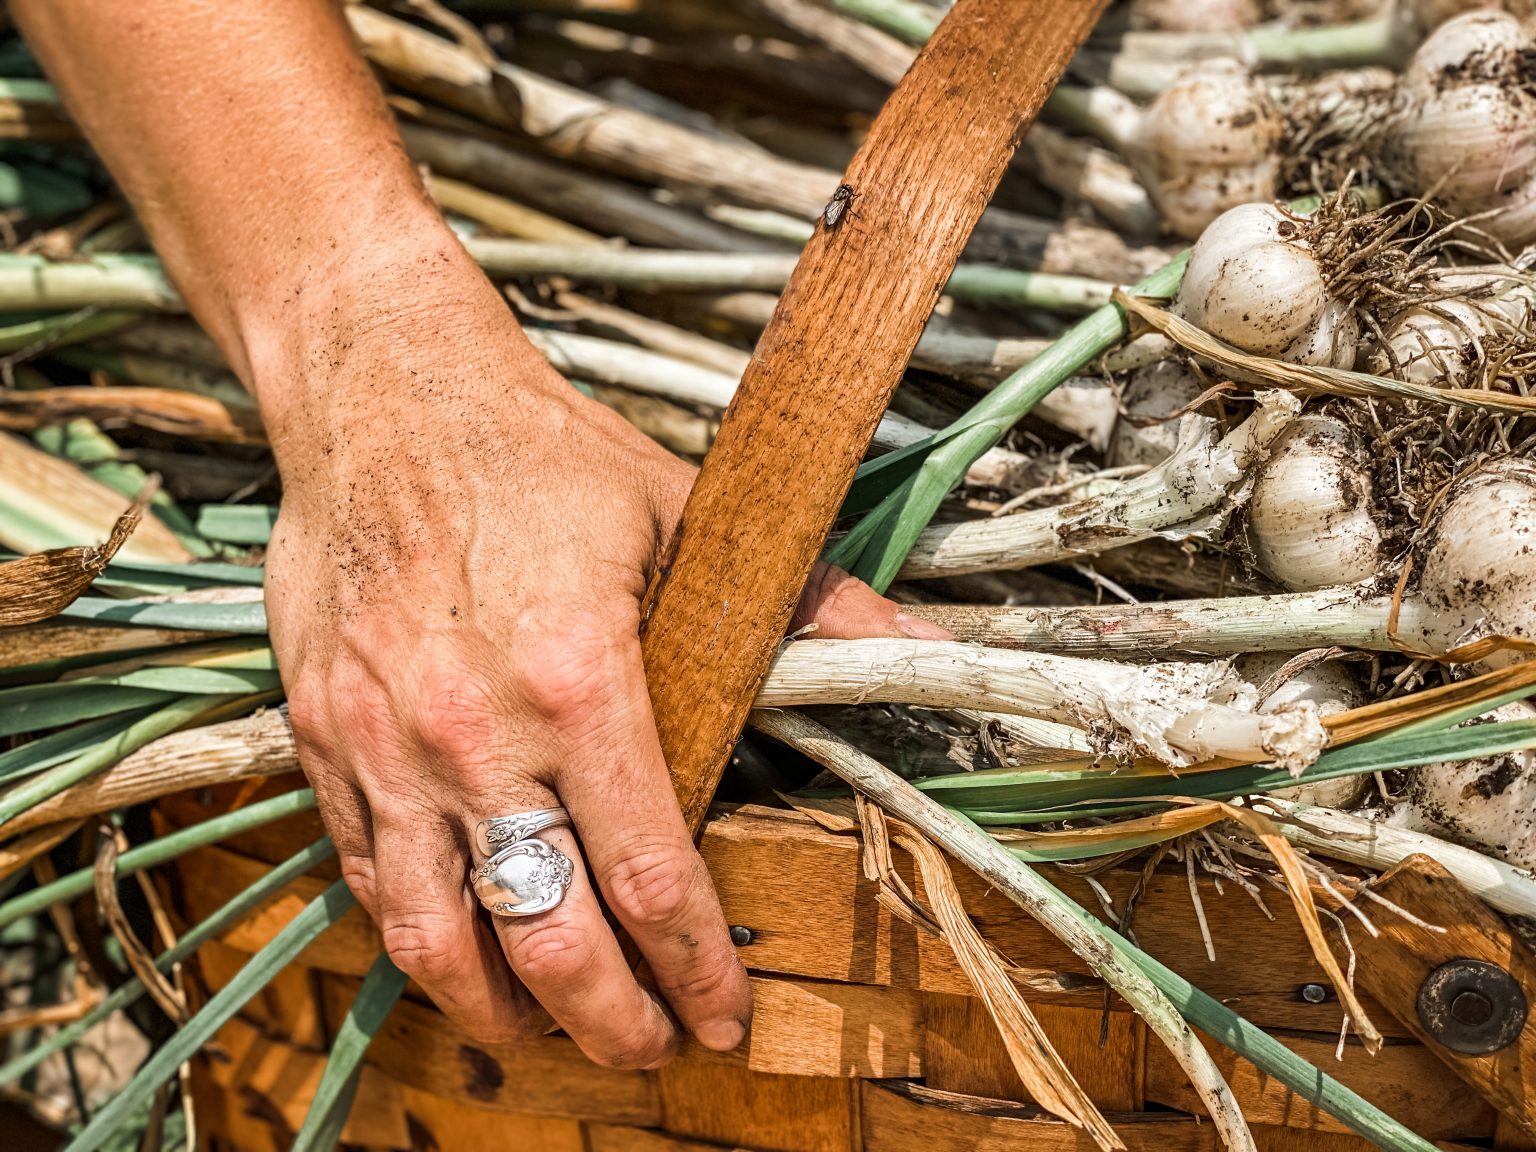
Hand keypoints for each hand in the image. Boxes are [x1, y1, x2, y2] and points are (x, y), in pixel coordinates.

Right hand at [258, 235, 947, 1064]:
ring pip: (439, 937)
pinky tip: (463, 952)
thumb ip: (802, 603)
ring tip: (554, 1034)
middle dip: (615, 1020)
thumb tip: (919, 648)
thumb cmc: (538, 456)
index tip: (721, 1013)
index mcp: (581, 681)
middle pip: (552, 937)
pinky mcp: (326, 741)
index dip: (696, 968)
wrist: (384, 398)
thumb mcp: (684, 512)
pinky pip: (368, 878)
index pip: (653, 876)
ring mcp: (388, 746)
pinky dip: (421, 936)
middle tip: (654, 1050)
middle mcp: (477, 733)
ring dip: (504, 1009)